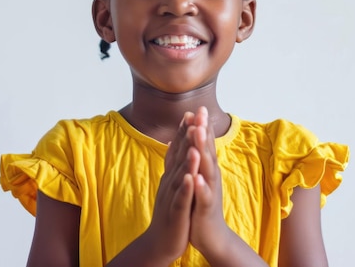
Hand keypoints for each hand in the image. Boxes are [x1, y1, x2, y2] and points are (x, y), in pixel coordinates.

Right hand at [145, 111, 199, 261]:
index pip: (179, 150)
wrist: (160, 242)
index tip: (192, 112)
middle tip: (193, 115)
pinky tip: (191, 176)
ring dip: (187, 156)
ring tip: (194, 139)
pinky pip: (182, 197)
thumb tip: (173, 143)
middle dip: (187, 135)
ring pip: (181, 174)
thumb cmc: (171, 212)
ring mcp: (172, 196)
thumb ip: (173, 164)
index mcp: (172, 176)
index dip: (184, 131)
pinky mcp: (176, 212)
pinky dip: (186, 186)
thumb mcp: (172, 185)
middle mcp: (170, 182)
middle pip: (179, 155)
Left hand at [187, 107, 230, 256]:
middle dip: (204, 132)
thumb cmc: (202, 204)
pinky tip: (197, 178)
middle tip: (201, 113)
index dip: (201, 126)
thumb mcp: (200, 177)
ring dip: (203, 152)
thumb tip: (197, 137)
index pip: (204, 144)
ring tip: (198, 136)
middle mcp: (212, 177)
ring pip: (207, 169)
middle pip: (208, 151)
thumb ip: (199, 158)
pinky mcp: (206, 208)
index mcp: (208, 169)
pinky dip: (201, 187)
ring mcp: (210, 191)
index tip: (198, 107)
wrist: (212, 235)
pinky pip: (204, 196)